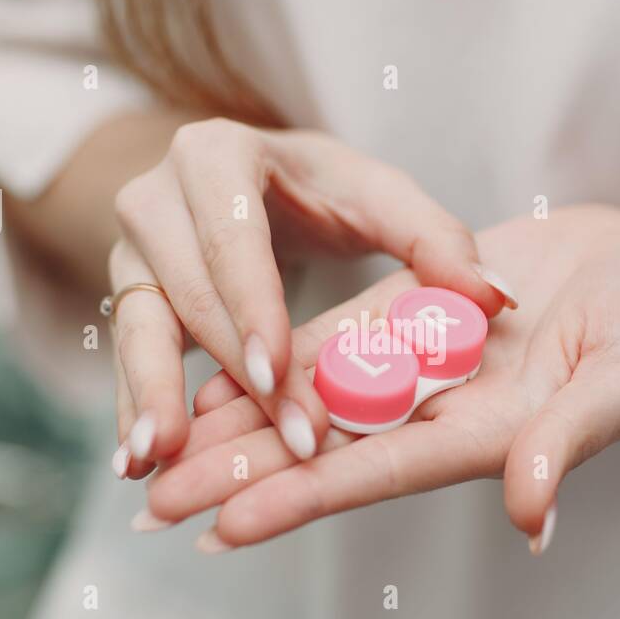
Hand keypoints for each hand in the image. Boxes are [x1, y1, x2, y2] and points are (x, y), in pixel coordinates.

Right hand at [105, 120, 512, 481]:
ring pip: (139, 327)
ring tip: (154, 461)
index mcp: (216, 155)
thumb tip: (495, 296)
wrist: (247, 180)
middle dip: (235, 374)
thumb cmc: (320, 189)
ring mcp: (129, 247)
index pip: (233, 237)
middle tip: (278, 441)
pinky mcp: (125, 295)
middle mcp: (156, 196)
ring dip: (148, 397)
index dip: (253, 308)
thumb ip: (435, 238)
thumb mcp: (376, 196)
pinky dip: (132, 406)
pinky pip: (126, 355)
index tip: (278, 376)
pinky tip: (136, 462)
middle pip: (189, 291)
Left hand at [141, 205, 619, 553]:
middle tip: (153, 505)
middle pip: (321, 449)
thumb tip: (532, 518)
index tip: (225, 527)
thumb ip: (571, 441)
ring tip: (160, 451)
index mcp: (484, 437)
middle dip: (240, 476)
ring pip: (310, 399)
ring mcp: (417, 366)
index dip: (302, 499)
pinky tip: (212, 374)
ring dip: (238, 426)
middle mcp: (436, 413)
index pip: (376, 475)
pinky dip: (271, 360)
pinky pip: (329, 343)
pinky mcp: (407, 315)